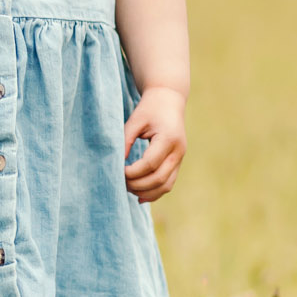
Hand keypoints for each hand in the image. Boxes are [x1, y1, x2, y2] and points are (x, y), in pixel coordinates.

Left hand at [122, 85, 185, 201]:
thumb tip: (116, 163)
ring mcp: (180, 158)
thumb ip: (125, 140)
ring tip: (128, 189)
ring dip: (146, 192)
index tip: (119, 170)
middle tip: (121, 182)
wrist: (169, 100)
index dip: (133, 172)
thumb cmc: (150, 108)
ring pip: (166, 185)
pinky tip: (139, 196)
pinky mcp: (178, 162)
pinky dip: (155, 192)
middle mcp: (178, 150)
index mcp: (169, 138)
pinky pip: (168, 183)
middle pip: (159, 178)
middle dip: (138, 185)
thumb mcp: (135, 120)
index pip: (150, 163)